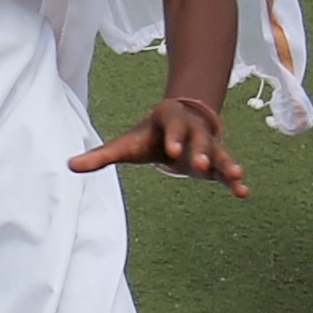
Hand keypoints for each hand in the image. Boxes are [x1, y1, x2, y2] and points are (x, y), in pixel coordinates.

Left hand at [69, 90, 249, 194]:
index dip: (174, 137)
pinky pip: (226, 170)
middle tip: (198, 165)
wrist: (179, 123)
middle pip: (199, 138)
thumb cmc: (147, 136)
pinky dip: (234, 181)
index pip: (173, 126)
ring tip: (236, 176)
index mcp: (169, 120)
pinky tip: (243, 193)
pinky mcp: (215, 161)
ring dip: (226, 164)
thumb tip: (69, 165)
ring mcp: (208, 144)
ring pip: (218, 153)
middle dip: (199, 151)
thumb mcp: (125, 143)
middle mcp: (193, 129)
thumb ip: (101, 155)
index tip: (173, 150)